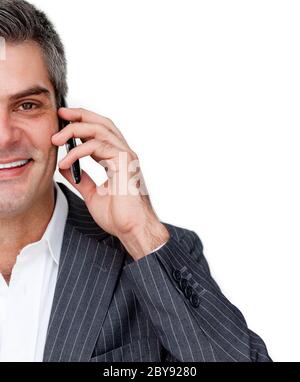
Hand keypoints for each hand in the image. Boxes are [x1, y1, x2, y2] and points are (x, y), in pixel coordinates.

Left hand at [52, 107, 169, 259]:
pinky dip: (79, 151)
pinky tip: (66, 160)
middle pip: (102, 123)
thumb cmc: (118, 215)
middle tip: (60, 114)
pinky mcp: (124, 162)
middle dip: (80, 115)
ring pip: (100, 130)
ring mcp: (125, 156)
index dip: (83, 123)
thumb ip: (81, 179)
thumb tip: (66, 168)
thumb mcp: (92, 194)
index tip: (64, 121)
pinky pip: (99, 146)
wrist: (131, 229)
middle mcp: (123, 154)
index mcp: (117, 160)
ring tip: (56, 139)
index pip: (101, 132)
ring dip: (75, 130)